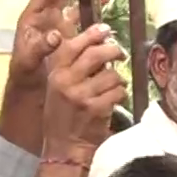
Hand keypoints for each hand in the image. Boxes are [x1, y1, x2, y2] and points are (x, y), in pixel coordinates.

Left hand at [7, 0, 81, 102]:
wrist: (32, 90)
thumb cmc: (26, 76)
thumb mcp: (29, 63)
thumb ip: (40, 48)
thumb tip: (56, 35)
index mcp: (32, 20)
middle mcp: (45, 18)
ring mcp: (58, 25)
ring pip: (69, 1)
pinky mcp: (69, 35)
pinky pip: (80, 15)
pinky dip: (90, 6)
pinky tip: (103, 0)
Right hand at [42, 24, 125, 150]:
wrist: (65, 147)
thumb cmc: (64, 116)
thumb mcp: (59, 89)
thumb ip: (72, 69)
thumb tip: (97, 46)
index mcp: (55, 74)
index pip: (72, 45)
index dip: (91, 34)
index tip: (105, 29)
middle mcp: (65, 82)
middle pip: (95, 55)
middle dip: (113, 51)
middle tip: (121, 54)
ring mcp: (81, 95)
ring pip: (111, 75)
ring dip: (118, 80)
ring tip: (116, 86)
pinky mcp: (96, 108)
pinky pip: (118, 92)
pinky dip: (121, 95)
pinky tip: (116, 100)